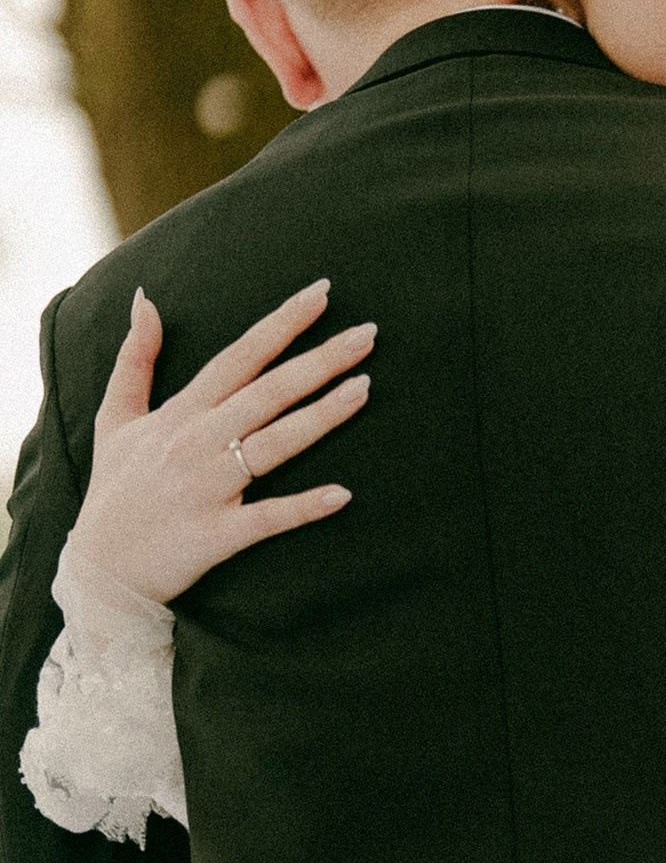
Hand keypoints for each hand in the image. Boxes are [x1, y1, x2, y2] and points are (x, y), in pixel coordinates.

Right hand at [68, 280, 373, 604]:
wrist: (98, 569)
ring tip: (366, 388)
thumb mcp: (113, 418)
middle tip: (370, 333)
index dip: (281, 324)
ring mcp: (208, 489)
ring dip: (322, 416)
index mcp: (180, 413)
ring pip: (273, 445)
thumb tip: (145, 299)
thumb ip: (135, 358)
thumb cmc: (115, 490)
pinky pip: (267, 518)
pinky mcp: (217, 535)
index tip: (322, 294)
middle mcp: (196, 444)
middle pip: (267, 393)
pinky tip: (343, 494)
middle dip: (319, 361)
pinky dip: (304, 507)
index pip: (239, 357)